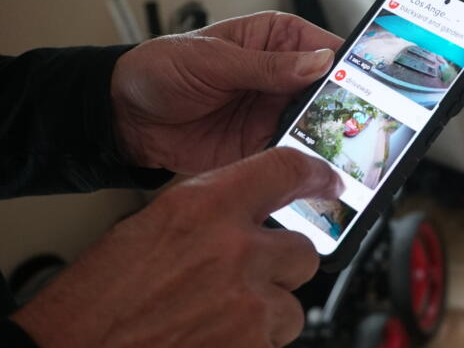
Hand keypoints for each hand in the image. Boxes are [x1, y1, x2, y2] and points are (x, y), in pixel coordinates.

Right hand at [12, 147, 343, 347]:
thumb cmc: (100, 295)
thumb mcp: (154, 225)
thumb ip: (212, 212)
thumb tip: (253, 211)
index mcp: (205, 205)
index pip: (285, 169)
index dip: (314, 174)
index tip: (328, 181)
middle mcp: (235, 248)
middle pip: (303, 251)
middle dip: (280, 267)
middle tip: (248, 278)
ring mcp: (248, 301)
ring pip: (293, 303)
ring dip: (268, 310)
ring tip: (222, 316)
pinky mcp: (251, 345)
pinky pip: (275, 339)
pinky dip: (253, 340)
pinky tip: (215, 336)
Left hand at [111, 12, 341, 173]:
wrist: (126, 117)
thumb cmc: (162, 69)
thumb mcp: (212, 59)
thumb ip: (266, 65)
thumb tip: (318, 62)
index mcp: (276, 40)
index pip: (326, 49)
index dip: (351, 66)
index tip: (372, 83)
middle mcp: (281, 76)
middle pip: (329, 92)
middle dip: (345, 107)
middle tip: (359, 124)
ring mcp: (273, 112)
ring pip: (316, 125)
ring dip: (327, 137)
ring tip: (341, 149)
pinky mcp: (261, 144)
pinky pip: (292, 153)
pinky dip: (303, 163)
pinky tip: (312, 168)